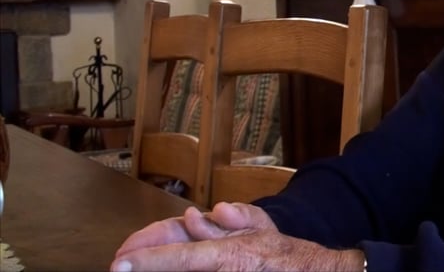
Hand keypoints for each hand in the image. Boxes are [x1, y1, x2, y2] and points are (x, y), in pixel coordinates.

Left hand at [112, 202, 364, 270]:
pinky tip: (188, 267)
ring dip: (172, 268)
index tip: (119, 264)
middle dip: (153, 267)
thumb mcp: (262, 228)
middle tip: (130, 264)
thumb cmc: (285, 255)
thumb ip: (230, 219)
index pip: (180, 258)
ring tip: (153, 262)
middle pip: (180, 271)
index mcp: (229, 256)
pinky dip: (189, 270)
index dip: (147, 261)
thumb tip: (198, 215)